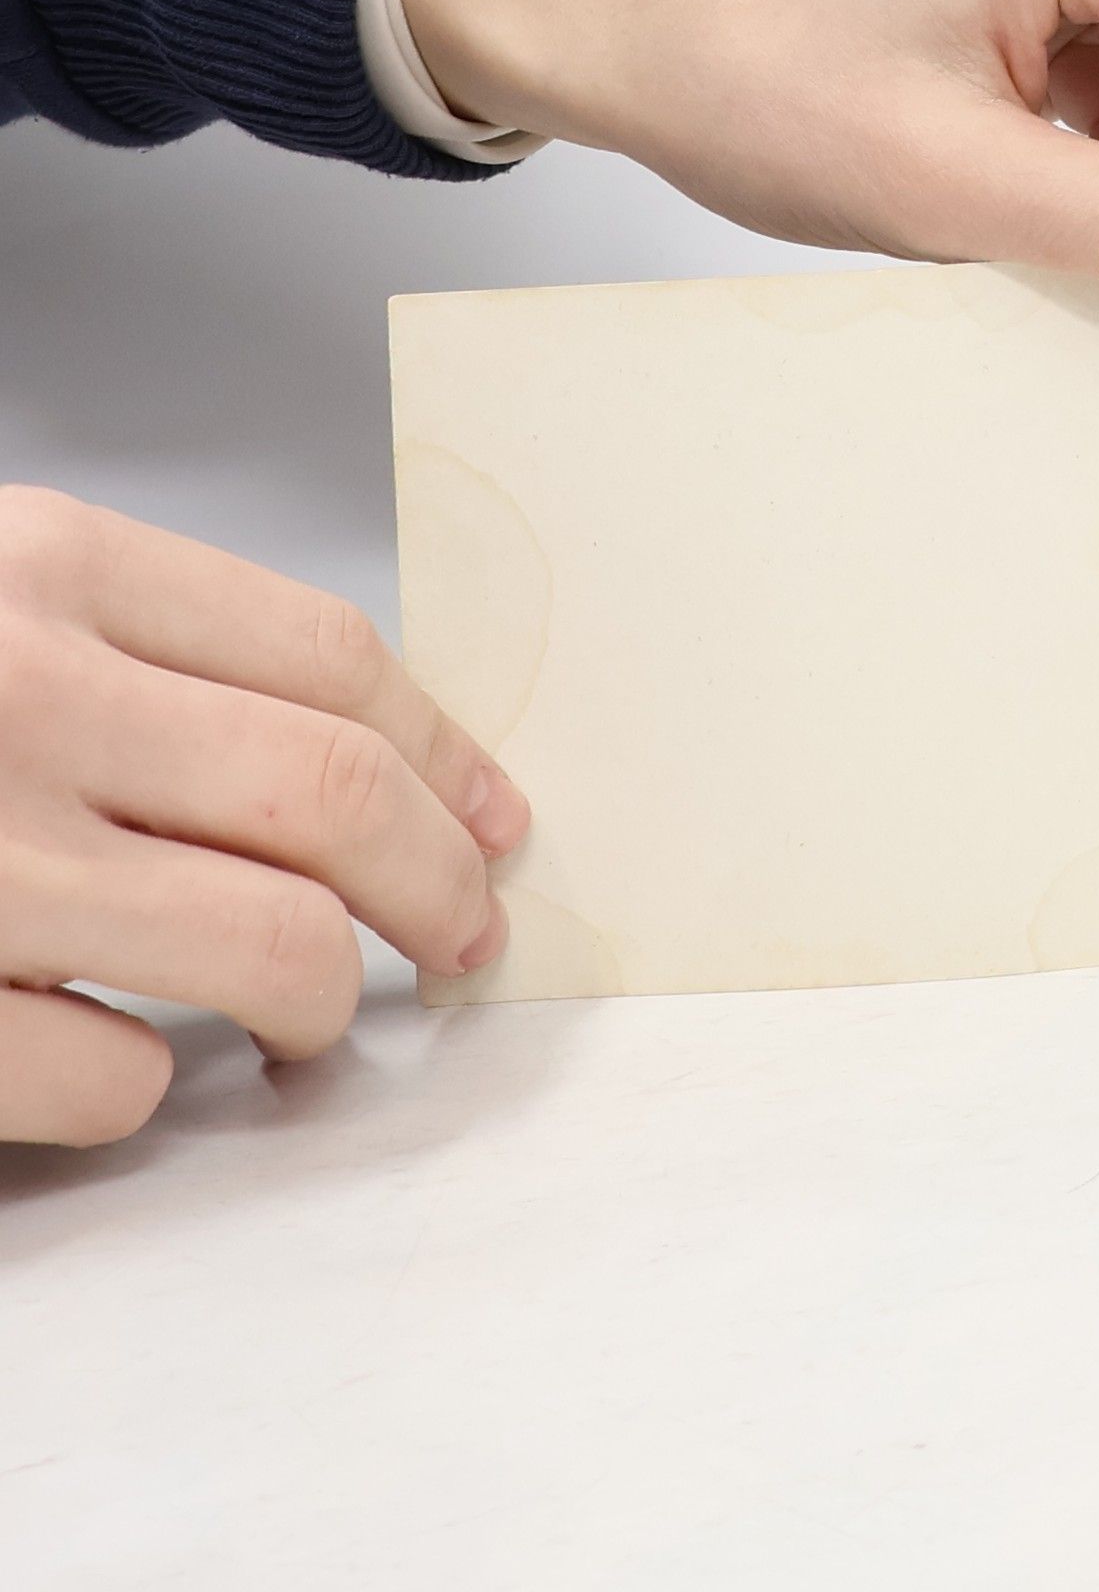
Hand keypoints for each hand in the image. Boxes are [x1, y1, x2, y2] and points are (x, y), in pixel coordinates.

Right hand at [0, 488, 527, 1145]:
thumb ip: (145, 653)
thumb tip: (372, 765)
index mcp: (47, 570)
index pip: (328, 658)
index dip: (443, 752)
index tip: (492, 819)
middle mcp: (21, 698)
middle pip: (338, 795)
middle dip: (439, 883)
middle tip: (466, 933)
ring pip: (273, 947)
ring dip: (324, 999)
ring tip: (305, 1013)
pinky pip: (115, 1080)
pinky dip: (144, 1087)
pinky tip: (122, 1055)